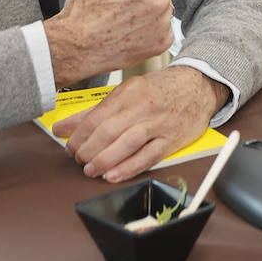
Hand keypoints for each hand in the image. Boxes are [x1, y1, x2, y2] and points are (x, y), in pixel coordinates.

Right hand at [44, 0, 173, 86]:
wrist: (76, 46)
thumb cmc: (84, 6)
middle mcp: (159, 3)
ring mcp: (161, 25)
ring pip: (165, 4)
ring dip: (152, 5)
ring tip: (126, 14)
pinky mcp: (162, 43)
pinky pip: (165, 26)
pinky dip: (153, 27)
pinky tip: (132, 29)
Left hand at [52, 66, 226, 181]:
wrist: (197, 86)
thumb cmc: (160, 89)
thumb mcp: (127, 92)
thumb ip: (95, 111)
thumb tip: (64, 127)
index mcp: (128, 92)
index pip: (96, 117)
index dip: (79, 136)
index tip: (70, 147)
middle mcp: (142, 106)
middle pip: (108, 131)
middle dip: (88, 150)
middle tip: (79, 160)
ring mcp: (158, 123)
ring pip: (126, 144)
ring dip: (105, 160)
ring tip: (91, 170)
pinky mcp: (171, 139)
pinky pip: (148, 156)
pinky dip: (129, 168)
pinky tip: (114, 175)